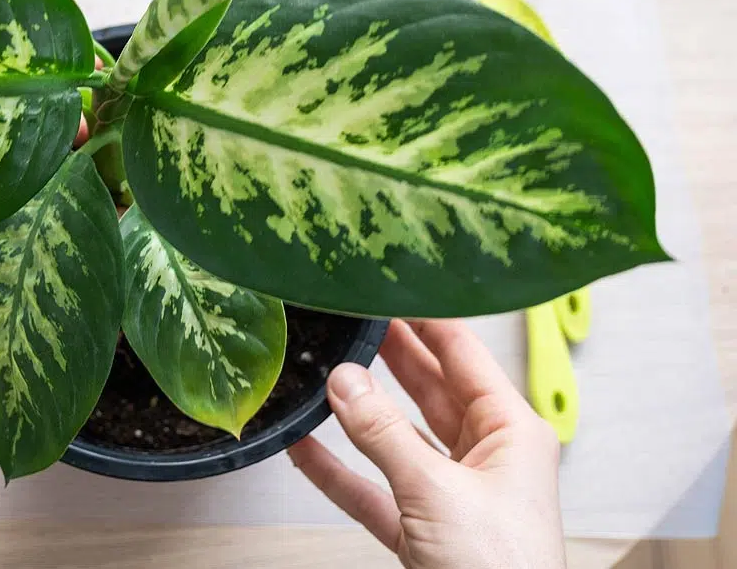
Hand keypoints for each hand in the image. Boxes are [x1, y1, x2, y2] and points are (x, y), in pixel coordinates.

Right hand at [289, 319, 564, 568]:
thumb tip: (344, 382)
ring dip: (360, 412)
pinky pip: (373, 487)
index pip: (463, 355)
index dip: (424, 319)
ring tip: (324, 372)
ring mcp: (450, 494)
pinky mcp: (421, 529)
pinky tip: (306, 447)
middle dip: (390, 356)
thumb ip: (383, 434)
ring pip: (397, 436)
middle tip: (351, 318)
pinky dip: (340, 469)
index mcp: (510, 432)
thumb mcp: (436, 491)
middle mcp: (483, 457)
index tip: (385, 288)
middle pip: (429, 389)